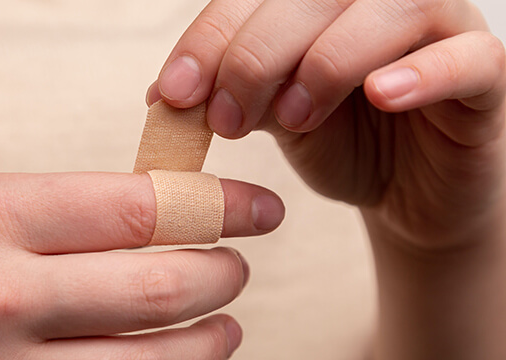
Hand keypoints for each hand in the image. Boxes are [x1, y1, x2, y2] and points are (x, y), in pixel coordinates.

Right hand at [0, 172, 283, 358]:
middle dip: (223, 274)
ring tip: (223, 320)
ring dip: (211, 337)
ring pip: (157, 358)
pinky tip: (181, 357)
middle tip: (236, 266)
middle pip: (162, 284)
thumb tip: (177, 213)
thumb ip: (77, 208)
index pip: (142, 206)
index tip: (261, 209)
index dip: (220, 207)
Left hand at [147, 0, 505, 248]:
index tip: (175, 93)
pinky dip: (422, 72)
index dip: (212, 38)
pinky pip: (468, 58)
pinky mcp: (484, 73)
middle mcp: (379, 1)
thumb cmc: (342, 145)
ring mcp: (441, 28)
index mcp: (323, 4)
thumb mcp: (273, 117)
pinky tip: (381, 95)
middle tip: (226, 117)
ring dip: (327, 63)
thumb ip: (230, 94)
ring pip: (391, 10)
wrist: (405, 193)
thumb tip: (163, 94)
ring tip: (292, 119)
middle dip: (257, 55)